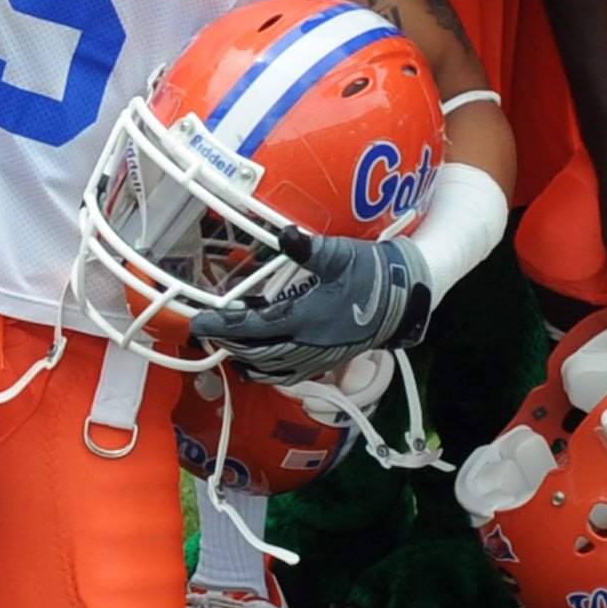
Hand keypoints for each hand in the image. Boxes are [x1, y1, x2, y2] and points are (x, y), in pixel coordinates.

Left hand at [189, 229, 427, 382]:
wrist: (407, 297)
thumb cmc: (374, 274)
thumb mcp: (340, 255)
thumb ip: (308, 249)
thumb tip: (285, 235)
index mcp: (306, 320)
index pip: (253, 329)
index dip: (223, 328)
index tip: (199, 324)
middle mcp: (309, 344)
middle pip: (257, 353)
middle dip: (229, 344)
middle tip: (206, 332)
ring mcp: (319, 355)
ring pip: (272, 367)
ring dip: (247, 359)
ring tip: (228, 347)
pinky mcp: (328, 357)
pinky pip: (290, 372)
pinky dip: (269, 368)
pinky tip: (260, 359)